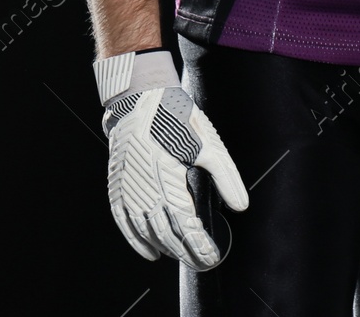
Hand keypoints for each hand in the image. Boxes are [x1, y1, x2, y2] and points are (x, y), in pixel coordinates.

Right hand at [104, 80, 248, 268]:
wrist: (139, 98)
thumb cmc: (176, 118)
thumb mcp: (208, 144)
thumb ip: (226, 177)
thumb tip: (241, 206)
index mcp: (168, 180)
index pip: (186, 225)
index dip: (199, 245)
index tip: (212, 257)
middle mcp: (144, 190)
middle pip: (166, 233)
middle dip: (185, 252)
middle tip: (202, 262)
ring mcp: (128, 190)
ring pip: (146, 232)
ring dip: (165, 248)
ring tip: (182, 256)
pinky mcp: (117, 187)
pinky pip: (125, 223)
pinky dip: (137, 241)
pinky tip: (151, 252)